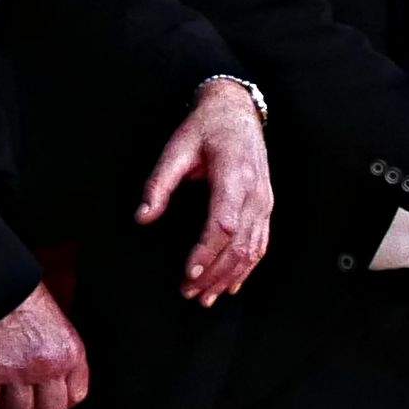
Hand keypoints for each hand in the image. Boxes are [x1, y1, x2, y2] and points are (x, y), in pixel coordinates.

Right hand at [0, 289, 87, 408]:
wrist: (0, 284)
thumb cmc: (26, 299)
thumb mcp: (59, 326)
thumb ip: (59, 353)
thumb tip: (49, 380)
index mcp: (70, 354)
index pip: (76, 396)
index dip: (63, 405)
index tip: (50, 407)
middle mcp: (50, 367)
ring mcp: (21, 371)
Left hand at [143, 79, 273, 305]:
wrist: (238, 111)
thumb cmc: (205, 127)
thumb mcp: (176, 148)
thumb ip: (159, 184)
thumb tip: (142, 217)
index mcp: (234, 176)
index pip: (222, 224)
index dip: (206, 252)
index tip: (187, 272)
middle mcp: (255, 193)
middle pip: (238, 244)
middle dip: (213, 273)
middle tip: (188, 293)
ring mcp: (265, 201)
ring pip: (252, 249)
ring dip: (229, 277)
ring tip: (205, 297)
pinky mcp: (266, 206)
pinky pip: (261, 243)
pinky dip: (247, 268)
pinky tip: (231, 284)